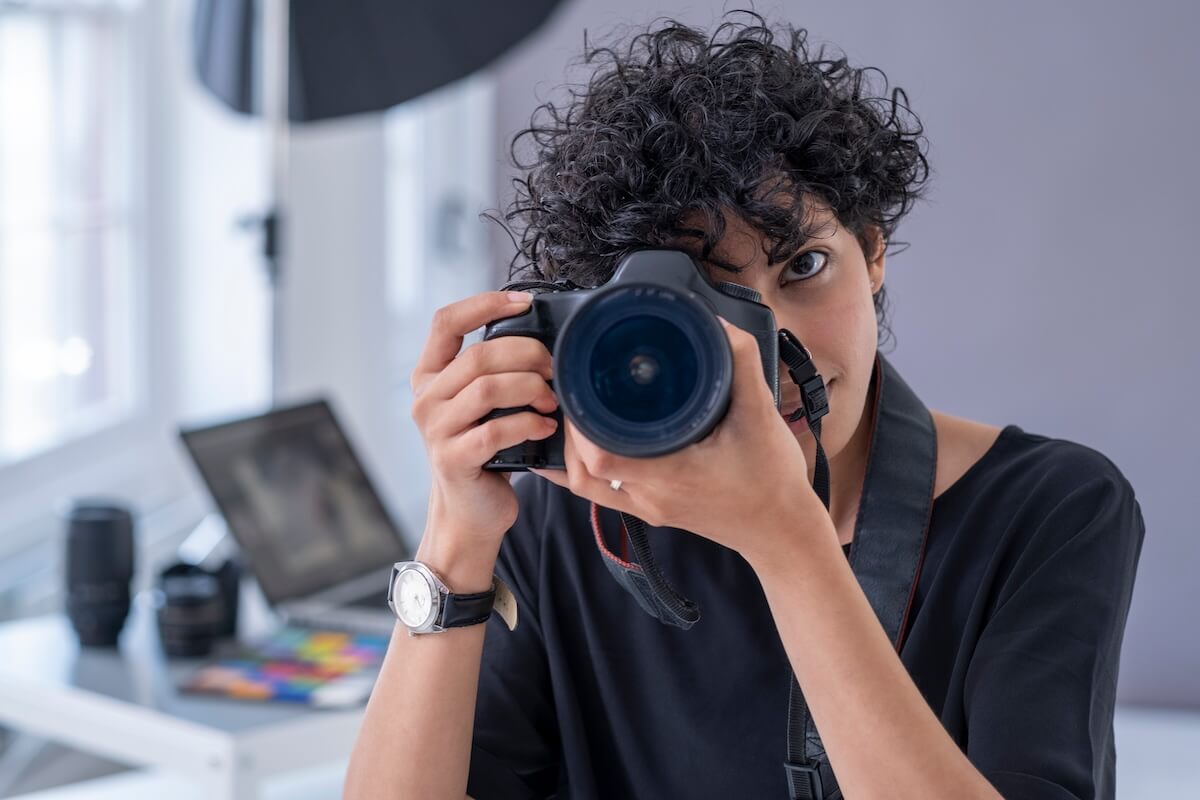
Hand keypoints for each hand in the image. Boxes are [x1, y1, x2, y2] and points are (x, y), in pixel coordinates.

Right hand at [410, 291, 558, 550]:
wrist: (470, 512)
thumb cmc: (485, 449)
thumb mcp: (481, 403)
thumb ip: (495, 370)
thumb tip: (546, 338)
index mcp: (430, 375)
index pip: (446, 322)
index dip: (485, 304)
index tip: (524, 302)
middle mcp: (426, 398)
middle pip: (478, 356)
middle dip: (527, 354)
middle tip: (555, 368)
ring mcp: (435, 430)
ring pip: (486, 388)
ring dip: (529, 388)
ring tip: (552, 400)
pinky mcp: (453, 459)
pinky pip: (494, 430)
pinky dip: (527, 424)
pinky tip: (545, 428)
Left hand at [531, 317, 824, 561]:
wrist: (783, 529)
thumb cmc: (772, 479)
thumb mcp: (761, 414)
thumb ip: (741, 363)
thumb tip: (718, 325)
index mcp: (669, 475)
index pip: (599, 459)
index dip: (579, 427)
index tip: (580, 391)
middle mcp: (650, 497)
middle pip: (582, 473)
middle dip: (569, 433)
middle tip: (574, 393)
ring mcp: (649, 508)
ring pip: (588, 486)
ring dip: (574, 453)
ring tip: (578, 413)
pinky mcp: (653, 510)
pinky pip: (604, 493)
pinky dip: (587, 469)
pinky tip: (583, 445)